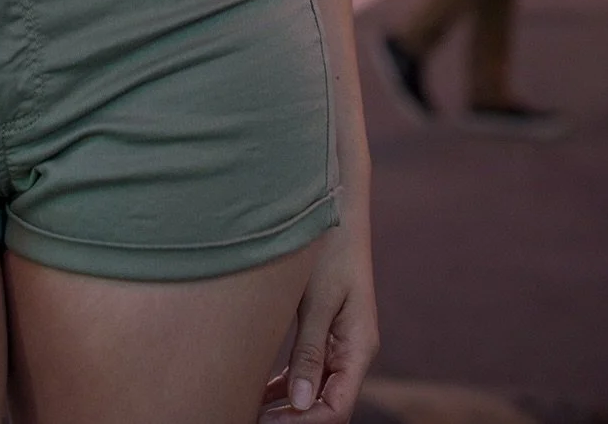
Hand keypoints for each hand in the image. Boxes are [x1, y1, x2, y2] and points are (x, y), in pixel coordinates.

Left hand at [260, 218, 377, 423]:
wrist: (336, 206)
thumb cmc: (329, 248)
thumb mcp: (316, 299)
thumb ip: (309, 351)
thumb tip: (299, 402)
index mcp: (358, 347)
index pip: (336, 407)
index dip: (304, 423)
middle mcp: (352, 351)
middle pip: (326, 404)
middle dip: (292, 419)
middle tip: (251, 419)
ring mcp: (339, 342)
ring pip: (314, 391)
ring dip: (286, 406)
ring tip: (249, 410)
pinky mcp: (325, 331)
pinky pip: (308, 371)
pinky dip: (285, 385)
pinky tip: (260, 392)